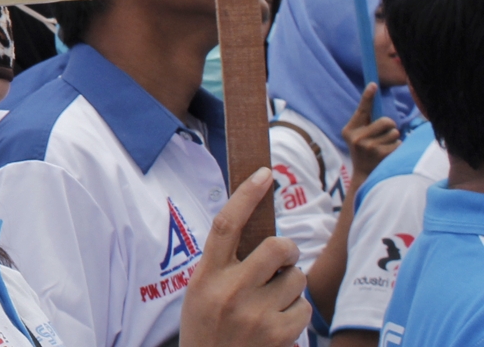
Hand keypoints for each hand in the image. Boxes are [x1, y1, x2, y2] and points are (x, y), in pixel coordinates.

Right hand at [179, 168, 311, 346]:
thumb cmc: (207, 326)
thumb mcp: (200, 291)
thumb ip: (224, 264)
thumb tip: (257, 233)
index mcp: (206, 275)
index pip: (226, 225)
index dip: (246, 196)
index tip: (265, 174)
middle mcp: (229, 291)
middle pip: (275, 248)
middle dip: (287, 250)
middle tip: (282, 258)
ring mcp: (255, 314)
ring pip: (296, 279)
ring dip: (291, 286)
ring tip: (272, 302)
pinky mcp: (277, 335)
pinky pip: (304, 309)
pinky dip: (296, 313)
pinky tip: (278, 323)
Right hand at [342, 83, 400, 188]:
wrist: (364, 175)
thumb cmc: (364, 150)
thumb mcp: (357, 137)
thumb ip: (365, 123)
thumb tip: (376, 104)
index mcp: (349, 130)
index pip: (361, 110)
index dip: (368, 96)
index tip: (374, 84)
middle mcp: (357, 138)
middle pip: (385, 121)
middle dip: (390, 126)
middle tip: (384, 135)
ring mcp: (369, 147)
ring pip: (394, 132)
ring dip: (394, 138)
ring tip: (385, 146)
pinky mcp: (381, 155)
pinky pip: (398, 143)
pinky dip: (397, 148)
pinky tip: (388, 154)